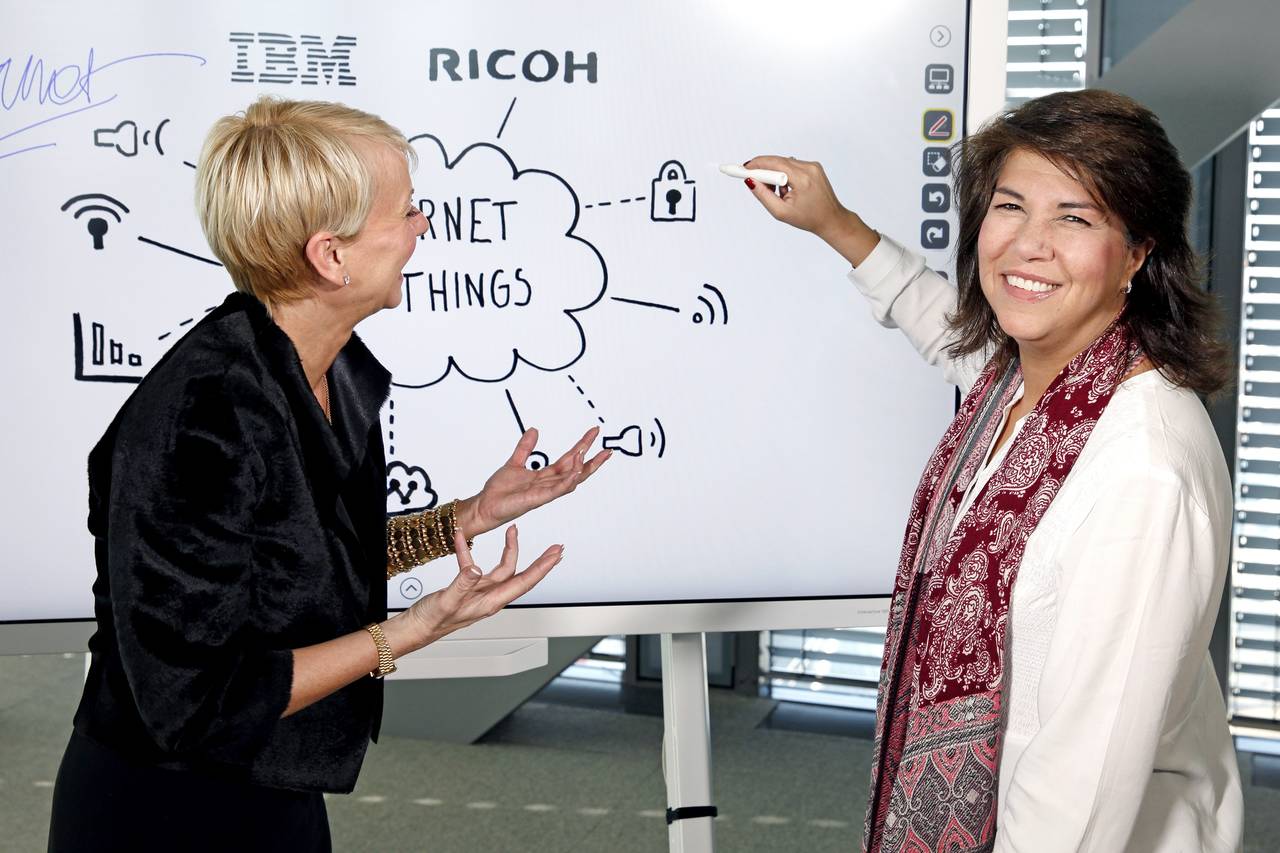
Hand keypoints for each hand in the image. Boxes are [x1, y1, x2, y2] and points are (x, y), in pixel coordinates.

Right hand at [407, 527, 562, 644]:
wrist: (416, 627)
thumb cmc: (433, 621)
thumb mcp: (447, 600)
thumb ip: (462, 583)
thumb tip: (477, 568)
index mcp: (491, 602)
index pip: (524, 583)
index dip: (542, 568)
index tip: (556, 556)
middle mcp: (490, 596)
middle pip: (520, 574)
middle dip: (538, 560)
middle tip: (556, 548)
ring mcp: (480, 591)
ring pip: (500, 567)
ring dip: (505, 548)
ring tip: (512, 530)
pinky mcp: (468, 586)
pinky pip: (472, 564)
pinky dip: (467, 551)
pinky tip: (460, 538)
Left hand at [461, 427, 610, 536]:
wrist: (485, 505)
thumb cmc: (499, 491)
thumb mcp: (514, 462)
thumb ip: (525, 448)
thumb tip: (534, 430)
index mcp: (545, 476)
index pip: (569, 459)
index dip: (582, 445)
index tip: (594, 432)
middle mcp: (549, 485)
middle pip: (577, 470)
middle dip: (593, 460)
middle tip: (608, 449)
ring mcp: (545, 493)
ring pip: (571, 480)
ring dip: (581, 468)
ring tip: (587, 453)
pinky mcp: (537, 499)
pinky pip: (557, 490)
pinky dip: (568, 481)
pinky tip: (576, 472)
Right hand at [743, 155, 879, 266]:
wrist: (831, 219)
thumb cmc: (808, 218)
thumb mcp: (781, 212)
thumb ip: (763, 195)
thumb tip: (749, 181)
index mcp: (802, 179)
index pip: (773, 164)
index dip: (756, 165)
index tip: (742, 168)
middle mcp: (809, 168)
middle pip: (777, 161)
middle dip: (763, 170)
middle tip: (753, 181)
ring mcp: (813, 165)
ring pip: (784, 163)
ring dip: (775, 174)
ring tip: (778, 193)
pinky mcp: (814, 166)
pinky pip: (792, 165)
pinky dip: (784, 175)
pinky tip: (786, 190)